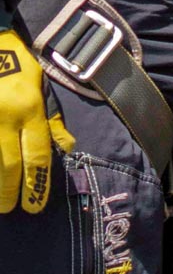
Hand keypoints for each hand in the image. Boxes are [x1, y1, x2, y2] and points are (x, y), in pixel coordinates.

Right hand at [0, 25, 74, 213]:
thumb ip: (51, 119)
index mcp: (30, 108)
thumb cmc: (20, 64)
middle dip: (11, 191)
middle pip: (9, 163)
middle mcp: (6, 116)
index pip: (37, 154)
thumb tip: (65, 149)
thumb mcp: (43, 86)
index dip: (36, 183)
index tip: (34, 205)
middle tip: (11, 209)